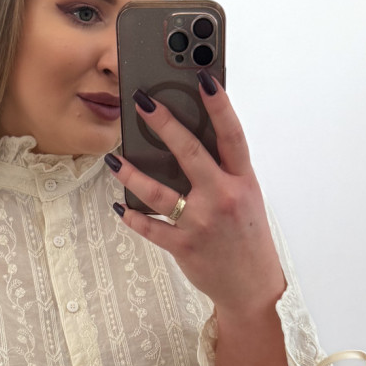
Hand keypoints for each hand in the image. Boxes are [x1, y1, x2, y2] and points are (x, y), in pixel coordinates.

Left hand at [108, 73, 285, 319]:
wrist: (252, 287)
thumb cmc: (247, 237)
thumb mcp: (246, 198)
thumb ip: (224, 172)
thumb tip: (190, 141)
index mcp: (243, 181)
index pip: (232, 135)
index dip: (219, 105)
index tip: (203, 78)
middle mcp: (223, 198)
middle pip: (191, 154)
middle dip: (165, 125)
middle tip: (142, 102)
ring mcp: (202, 224)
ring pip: (160, 192)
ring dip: (132, 173)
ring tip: (113, 159)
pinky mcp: (185, 247)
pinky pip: (152, 228)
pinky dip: (134, 217)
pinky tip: (121, 206)